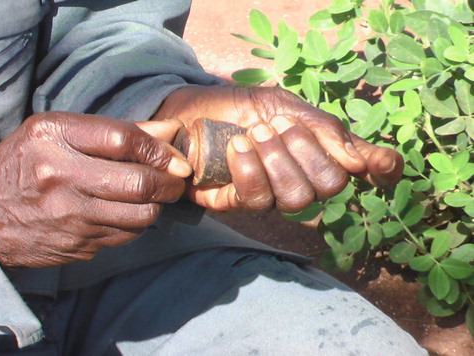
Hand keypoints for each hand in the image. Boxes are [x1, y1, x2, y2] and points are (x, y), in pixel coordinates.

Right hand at [0, 112, 190, 267]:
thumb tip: (170, 131)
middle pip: (139, 183)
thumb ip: (117, 130)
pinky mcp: (76, 245)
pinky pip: (126, 236)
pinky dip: (136, 224)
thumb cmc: (26, 164)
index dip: (160, 149)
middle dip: (170, 183)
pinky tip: (127, 213)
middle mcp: (60, 177)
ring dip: (156, 205)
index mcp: (53, 138)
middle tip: (176, 179)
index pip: (124, 139)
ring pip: (141, 216)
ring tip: (151, 195)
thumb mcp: (59, 133)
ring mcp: (68, 217)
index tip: (176, 158)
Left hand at [153, 85, 403, 211]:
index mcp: (318, 150)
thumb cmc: (239, 107)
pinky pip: (259, 198)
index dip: (381, 169)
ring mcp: (273, 195)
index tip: (385, 167)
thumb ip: (321, 129)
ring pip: (297, 197)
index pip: (362, 168)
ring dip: (277, 160)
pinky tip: (238, 146)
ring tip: (255, 133)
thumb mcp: (282, 105)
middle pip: (330, 186)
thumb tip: (360, 164)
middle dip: (306, 151)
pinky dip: (250, 169)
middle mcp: (302, 177)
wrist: (193, 112)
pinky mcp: (242, 204)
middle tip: (277, 125)